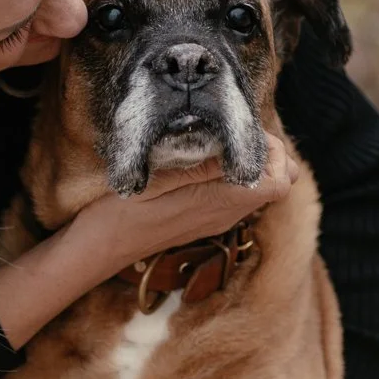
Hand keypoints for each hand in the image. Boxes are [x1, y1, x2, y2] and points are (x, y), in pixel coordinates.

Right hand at [0, 134, 296, 352]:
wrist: (98, 248)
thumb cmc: (121, 212)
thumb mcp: (158, 178)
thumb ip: (203, 164)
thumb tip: (240, 144)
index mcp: (221, 203)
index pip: (280, 182)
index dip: (275, 153)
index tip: (248, 130)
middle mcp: (226, 215)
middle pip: (275, 185)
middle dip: (270, 155)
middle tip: (240, 130)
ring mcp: (216, 220)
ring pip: (258, 190)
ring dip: (252, 163)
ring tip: (223, 138)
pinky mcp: (203, 220)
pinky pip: (237, 195)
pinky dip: (236, 174)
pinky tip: (208, 157)